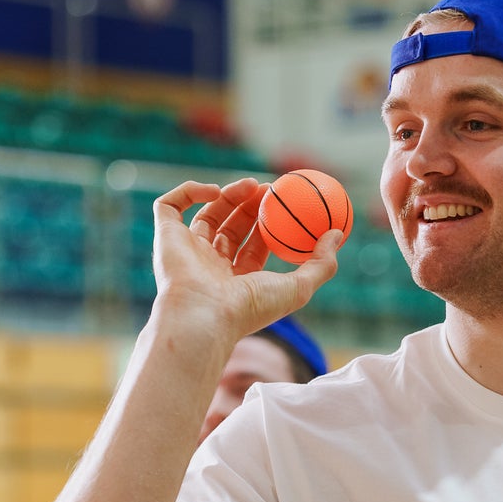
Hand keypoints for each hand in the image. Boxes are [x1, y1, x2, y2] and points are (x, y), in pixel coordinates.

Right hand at [153, 178, 339, 347]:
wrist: (203, 315)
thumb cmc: (249, 308)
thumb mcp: (298, 288)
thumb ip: (321, 263)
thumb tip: (337, 234)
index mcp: (237, 281)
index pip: (254, 246)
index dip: (270, 223)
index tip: (286, 203)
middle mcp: (210, 267)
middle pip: (231, 228)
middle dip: (250, 205)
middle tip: (270, 188)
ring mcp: (186, 251)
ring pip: (206, 214)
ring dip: (227, 195)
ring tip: (251, 185)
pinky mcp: (165, 238)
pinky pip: (171, 206)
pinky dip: (190, 191)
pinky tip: (213, 190)